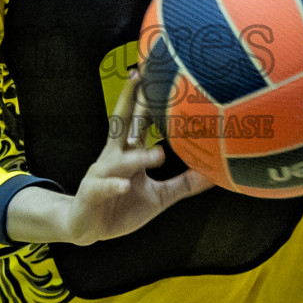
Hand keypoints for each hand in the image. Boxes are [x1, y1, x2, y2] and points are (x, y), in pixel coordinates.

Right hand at [5, 71, 212, 245]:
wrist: (88, 229)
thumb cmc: (123, 207)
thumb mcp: (160, 197)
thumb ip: (184, 184)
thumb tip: (215, 174)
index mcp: (129, 153)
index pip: (139, 120)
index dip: (147, 99)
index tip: (156, 73)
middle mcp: (114, 156)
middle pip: (121, 123)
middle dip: (128, 99)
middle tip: (137, 77)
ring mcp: (101, 173)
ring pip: (120, 159)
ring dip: (139, 157)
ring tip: (159, 155)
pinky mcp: (92, 192)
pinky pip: (103, 187)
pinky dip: (113, 186)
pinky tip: (124, 186)